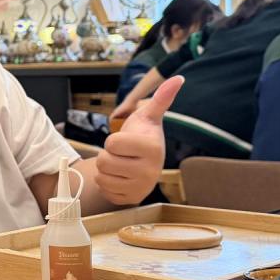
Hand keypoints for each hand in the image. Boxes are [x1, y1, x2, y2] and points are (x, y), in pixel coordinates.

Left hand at [95, 76, 182, 204]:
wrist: (143, 163)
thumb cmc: (142, 136)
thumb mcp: (148, 116)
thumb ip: (161, 98)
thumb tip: (178, 78)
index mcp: (153, 149)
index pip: (111, 144)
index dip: (113, 140)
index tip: (126, 141)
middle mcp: (150, 172)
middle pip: (103, 161)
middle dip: (108, 155)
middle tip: (122, 154)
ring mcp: (140, 189)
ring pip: (101, 177)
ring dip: (106, 169)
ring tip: (121, 164)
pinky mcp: (130, 200)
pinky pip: (104, 190)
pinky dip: (107, 183)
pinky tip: (120, 177)